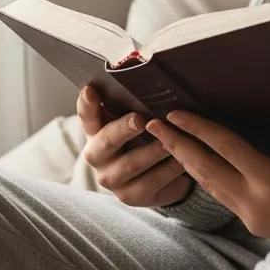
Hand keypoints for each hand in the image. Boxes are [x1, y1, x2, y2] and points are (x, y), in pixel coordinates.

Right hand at [76, 83, 193, 206]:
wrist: (158, 176)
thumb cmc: (146, 136)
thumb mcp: (139, 119)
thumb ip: (135, 103)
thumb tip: (144, 73)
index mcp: (95, 131)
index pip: (87, 114)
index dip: (87, 103)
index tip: (91, 89)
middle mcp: (97, 156)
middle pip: (107, 140)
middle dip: (124, 128)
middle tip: (141, 119)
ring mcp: (111, 179)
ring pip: (132, 163)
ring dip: (154, 150)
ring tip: (172, 139)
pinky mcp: (130, 197)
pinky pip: (151, 181)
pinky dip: (169, 169)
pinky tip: (182, 159)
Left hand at [144, 101, 269, 246]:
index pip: (226, 148)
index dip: (199, 128)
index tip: (175, 113)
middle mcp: (253, 202)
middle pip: (205, 169)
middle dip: (176, 145)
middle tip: (151, 125)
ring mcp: (250, 216)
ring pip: (207, 185)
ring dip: (184, 160)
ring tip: (163, 141)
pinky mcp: (252, 223)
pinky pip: (218, 195)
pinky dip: (200, 176)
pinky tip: (192, 164)